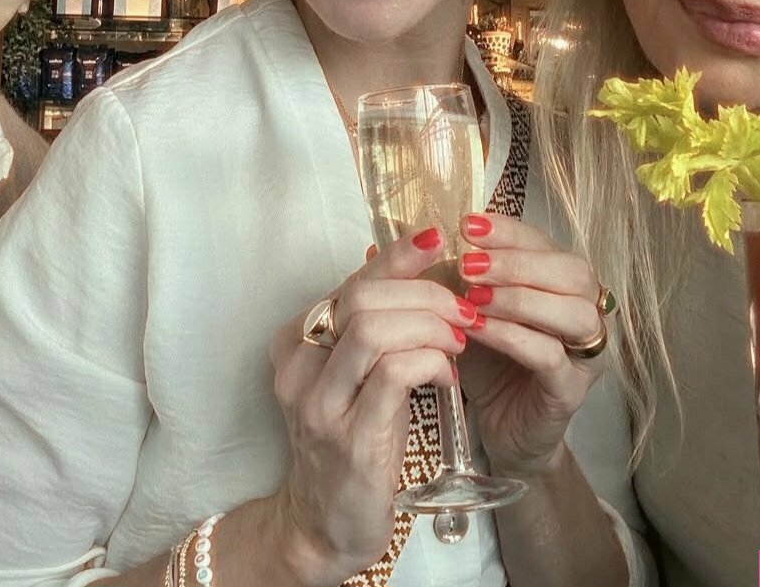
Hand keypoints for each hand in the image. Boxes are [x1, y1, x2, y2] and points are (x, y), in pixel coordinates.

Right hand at [269, 227, 478, 581]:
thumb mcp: (355, 375)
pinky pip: (393, 373)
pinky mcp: (350, 437)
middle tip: (462, 310)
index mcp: (296, 340)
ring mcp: (319, 403)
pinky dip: (430, 361)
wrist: (326, 523)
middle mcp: (299, 365)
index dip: (398, 256)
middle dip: (424, 294)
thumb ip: (373, 325)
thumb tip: (411, 265)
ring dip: (429, 325)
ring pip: (374, 328)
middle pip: (364, 298)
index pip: (353, 281)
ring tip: (458, 339)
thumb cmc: (352, 437)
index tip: (437, 237)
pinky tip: (448, 374)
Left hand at [454, 212, 607, 476]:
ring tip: (473, 296)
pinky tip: (477, 329)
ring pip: (574, 312)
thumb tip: (410, 235)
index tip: (466, 225)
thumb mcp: (467, 309)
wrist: (499, 427)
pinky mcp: (572, 390)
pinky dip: (513, 337)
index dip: (510, 231)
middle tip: (469, 262)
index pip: (547, 242)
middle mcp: (584, 311)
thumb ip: (451, 273)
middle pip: (573, 271)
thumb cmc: (489, 361)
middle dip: (518, 261)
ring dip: (520, 298)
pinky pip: (551, 355)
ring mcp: (584, 353)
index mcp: (561, 283)